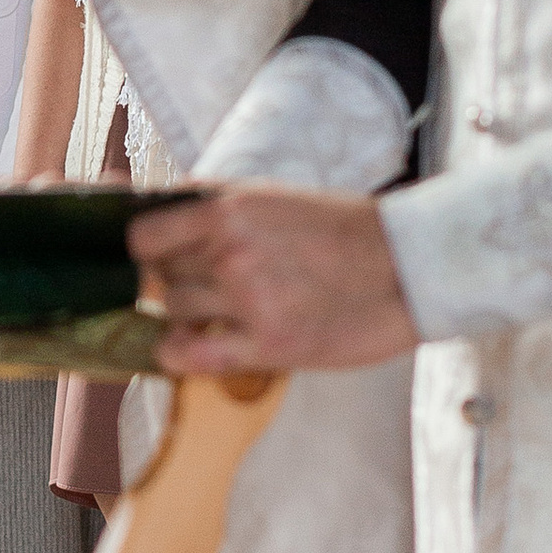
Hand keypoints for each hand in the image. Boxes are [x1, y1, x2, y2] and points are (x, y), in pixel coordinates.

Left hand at [127, 184, 415, 374]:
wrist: (409, 266)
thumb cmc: (344, 231)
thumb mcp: (274, 198)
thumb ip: (215, 209)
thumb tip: (151, 217)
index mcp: (231, 207)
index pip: (142, 234)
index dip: (144, 250)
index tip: (153, 258)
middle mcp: (232, 250)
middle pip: (159, 276)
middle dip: (174, 280)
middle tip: (203, 284)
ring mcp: (248, 299)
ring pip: (174, 312)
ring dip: (186, 315)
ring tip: (218, 312)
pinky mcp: (269, 344)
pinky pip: (191, 355)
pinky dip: (181, 354)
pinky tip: (192, 348)